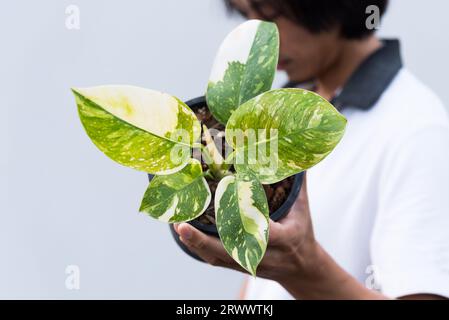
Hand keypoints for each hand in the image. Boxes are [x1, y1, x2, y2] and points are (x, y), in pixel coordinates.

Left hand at [174, 173, 318, 282]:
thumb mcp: (303, 208)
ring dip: (196, 244)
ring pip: (218, 258)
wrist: (301, 268)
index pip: (265, 232)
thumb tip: (296, 156)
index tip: (228, 208)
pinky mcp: (239, 265)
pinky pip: (216, 259)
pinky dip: (199, 248)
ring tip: (179, 227)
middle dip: (204, 241)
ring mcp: (249, 263)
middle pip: (230, 251)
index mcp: (285, 239)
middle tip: (182, 227)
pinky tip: (185, 235)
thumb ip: (298, 183)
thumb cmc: (302, 233)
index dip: (246, 222)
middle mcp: (264, 255)